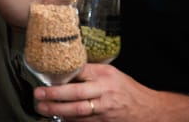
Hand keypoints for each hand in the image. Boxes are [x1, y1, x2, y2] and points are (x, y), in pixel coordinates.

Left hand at [33, 64, 159, 120]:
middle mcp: (105, 91)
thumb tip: (64, 71)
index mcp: (105, 75)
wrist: (150, 110)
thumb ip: (90, 73)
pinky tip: (60, 118)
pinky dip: (71, 121)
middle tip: (38, 95)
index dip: (63, 74)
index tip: (46, 75)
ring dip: (58, 110)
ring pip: (78, 111)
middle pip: (76, 93)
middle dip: (55, 94)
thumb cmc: (126, 90)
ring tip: (43, 108)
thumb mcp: (111, 74)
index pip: (81, 71)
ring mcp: (105, 109)